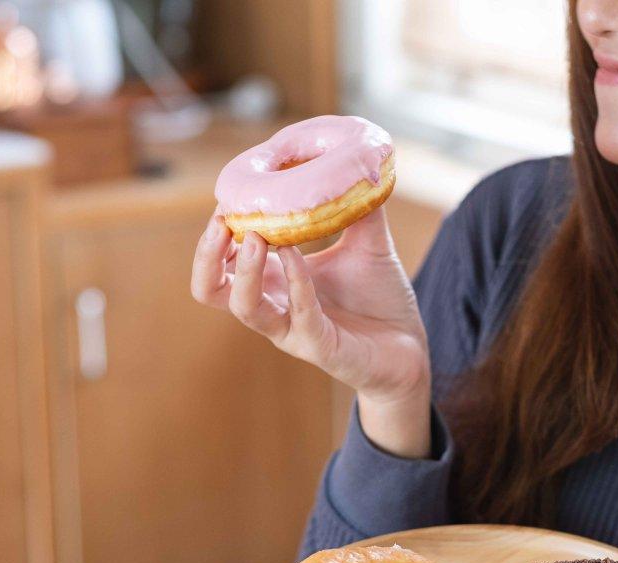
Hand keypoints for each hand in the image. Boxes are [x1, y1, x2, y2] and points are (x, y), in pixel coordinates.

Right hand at [190, 206, 430, 404]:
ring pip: (246, 308)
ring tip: (255, 237)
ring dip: (246, 271)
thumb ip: (356, 205)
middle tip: (221, 220)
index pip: (222, 262)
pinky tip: (295, 254)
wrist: (411, 346)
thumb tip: (356, 159)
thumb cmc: (380, 298)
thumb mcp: (367, 242)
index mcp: (275, 281)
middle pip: (211, 289)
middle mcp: (274, 307)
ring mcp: (293, 331)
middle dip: (206, 256)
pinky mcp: (320, 348)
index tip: (228, 197)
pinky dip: (295, 282)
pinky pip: (299, 316)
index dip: (215, 233)